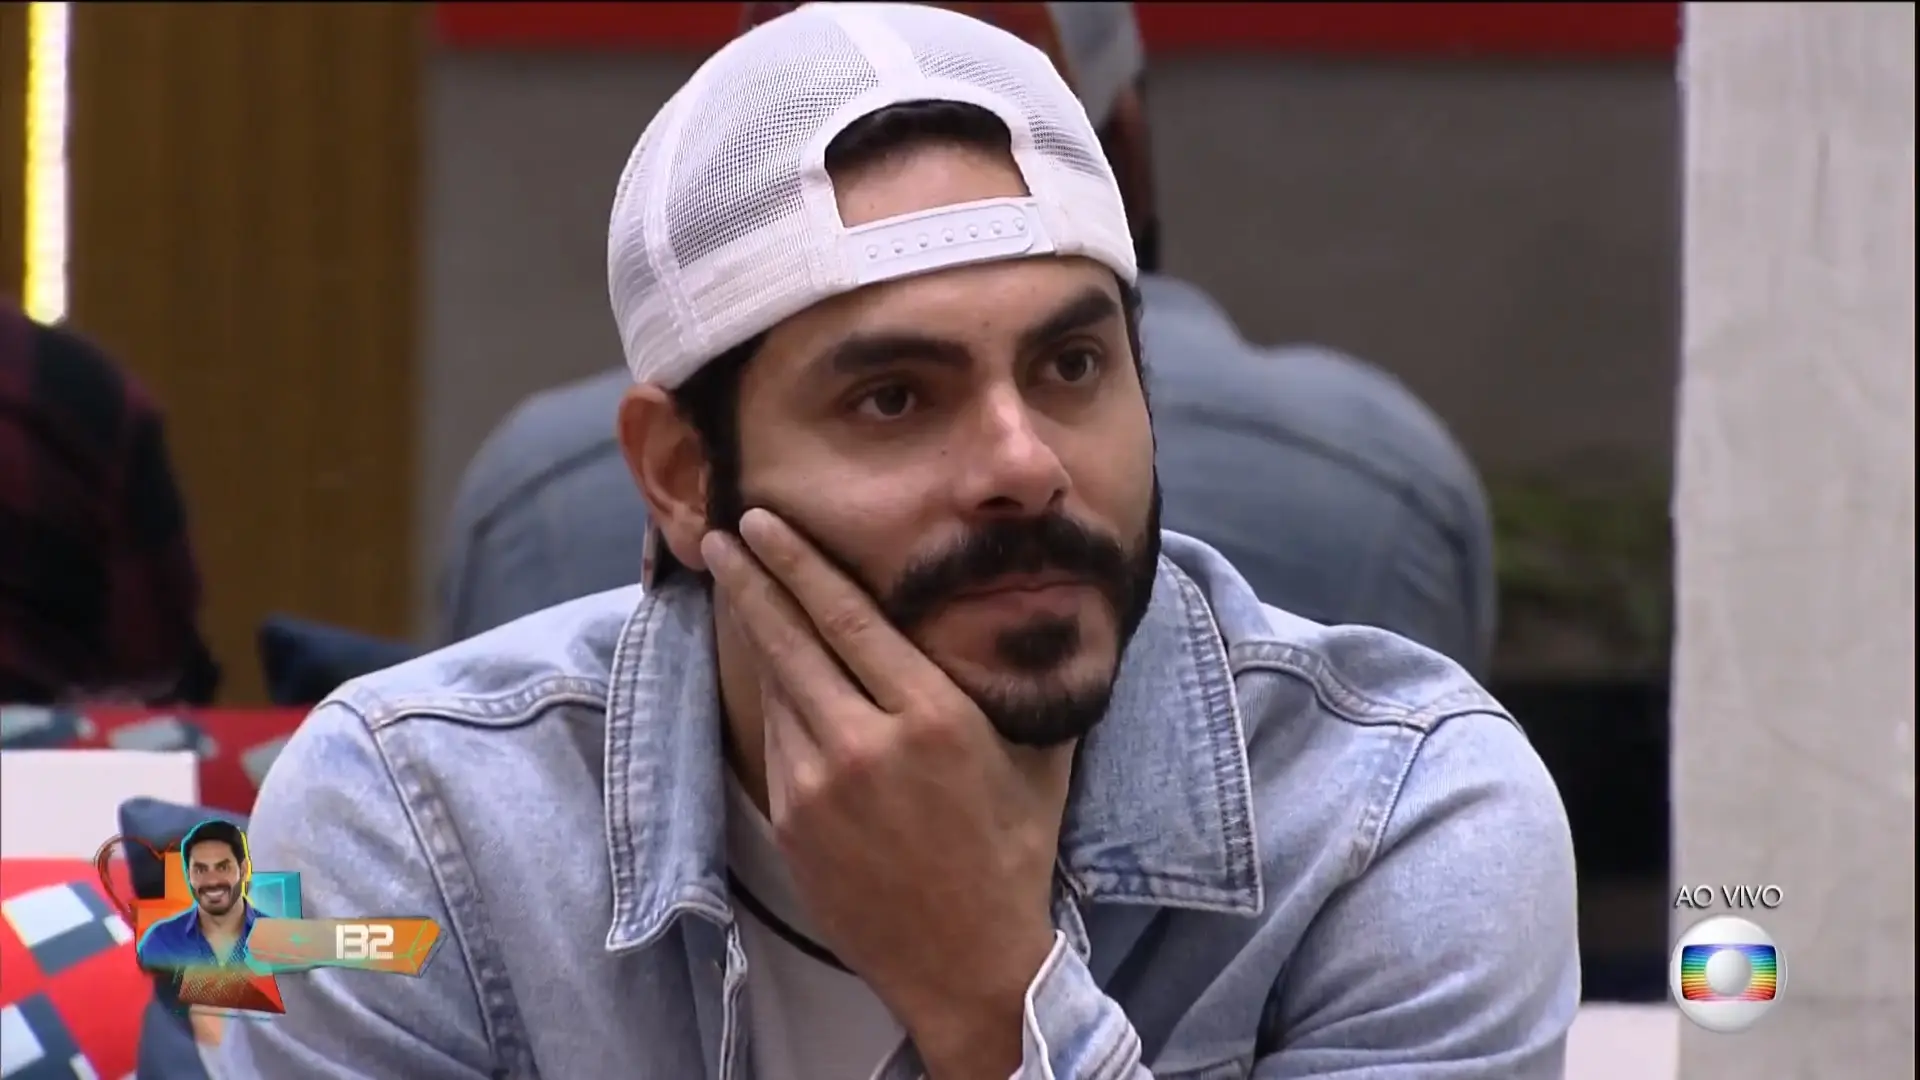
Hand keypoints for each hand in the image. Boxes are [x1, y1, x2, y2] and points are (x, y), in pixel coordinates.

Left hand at [703, 509, 1069, 1076]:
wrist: (968, 962)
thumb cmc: (1011, 855)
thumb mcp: (1034, 760)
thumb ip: (1018, 687)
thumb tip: (1034, 616)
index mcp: (933, 716)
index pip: (849, 619)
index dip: (801, 565)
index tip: (767, 525)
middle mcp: (867, 743)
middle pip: (793, 641)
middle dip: (754, 580)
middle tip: (726, 534)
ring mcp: (820, 786)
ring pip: (779, 689)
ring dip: (758, 637)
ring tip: (740, 590)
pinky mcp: (793, 822)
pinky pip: (777, 742)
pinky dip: (774, 703)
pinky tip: (775, 677)